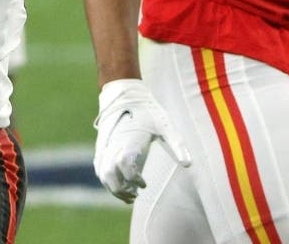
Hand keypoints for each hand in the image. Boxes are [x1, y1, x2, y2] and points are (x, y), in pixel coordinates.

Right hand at [93, 79, 190, 202]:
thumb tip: (189, 165)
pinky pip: (99, 165)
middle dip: (120, 190)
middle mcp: (114, 144)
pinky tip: (118, 180)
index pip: (125, 168)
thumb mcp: (166, 124)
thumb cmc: (147, 109)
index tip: (144, 184)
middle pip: (109, 175)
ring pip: (102, 172)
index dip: (134, 180)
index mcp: (129, 141)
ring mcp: (106, 144)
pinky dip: (106, 178)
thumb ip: (177, 144)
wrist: (124, 93)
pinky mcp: (102, 143)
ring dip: (112, 186)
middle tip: (134, 195)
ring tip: (127, 193)